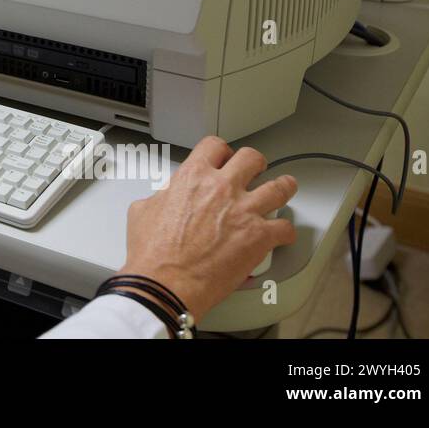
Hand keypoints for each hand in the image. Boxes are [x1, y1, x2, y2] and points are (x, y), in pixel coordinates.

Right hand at [119, 135, 296, 323]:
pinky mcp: (259, 237)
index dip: (222, 152)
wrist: (165, 282)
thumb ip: (162, 197)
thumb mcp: (143, 210)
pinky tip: (283, 233)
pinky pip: (285, 228)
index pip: (215, 146)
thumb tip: (166, 198)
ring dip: (284, 187)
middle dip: (256, 164)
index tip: (225, 159)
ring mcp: (244, 211)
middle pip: (252, 158)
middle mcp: (222, 187)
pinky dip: (286, 231)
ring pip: (279, 187)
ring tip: (285, 188)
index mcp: (192, 176)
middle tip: (255, 172)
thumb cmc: (152, 252)